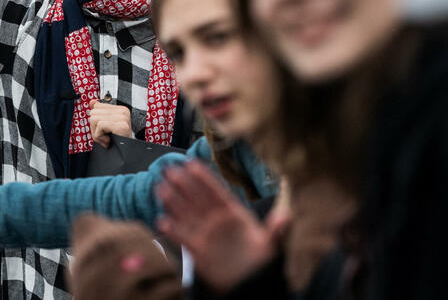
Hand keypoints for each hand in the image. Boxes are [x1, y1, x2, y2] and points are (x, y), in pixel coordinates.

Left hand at [88, 100, 132, 147]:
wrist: (126, 154)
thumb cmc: (117, 141)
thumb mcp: (106, 125)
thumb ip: (99, 113)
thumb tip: (92, 102)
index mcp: (120, 109)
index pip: (96, 107)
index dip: (96, 121)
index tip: (104, 130)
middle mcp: (123, 111)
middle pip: (93, 112)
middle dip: (94, 128)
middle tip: (104, 136)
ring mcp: (123, 118)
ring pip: (94, 119)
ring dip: (96, 133)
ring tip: (106, 138)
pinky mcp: (121, 126)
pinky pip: (100, 125)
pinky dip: (99, 136)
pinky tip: (107, 140)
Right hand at [156, 161, 289, 293]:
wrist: (248, 283)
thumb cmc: (259, 260)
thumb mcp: (269, 244)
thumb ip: (276, 230)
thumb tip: (287, 217)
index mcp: (233, 213)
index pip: (216, 192)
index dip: (204, 178)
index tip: (192, 164)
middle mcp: (217, 220)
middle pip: (197, 199)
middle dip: (184, 184)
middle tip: (170, 169)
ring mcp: (206, 233)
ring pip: (187, 214)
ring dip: (174, 202)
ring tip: (161, 188)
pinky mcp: (198, 249)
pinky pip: (183, 237)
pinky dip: (173, 230)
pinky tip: (162, 221)